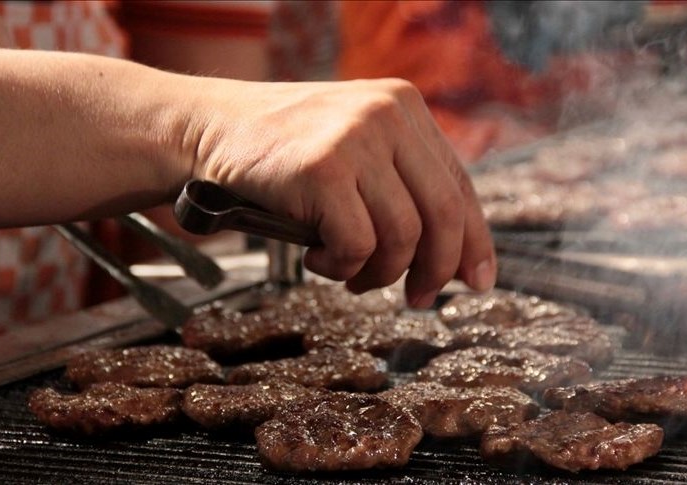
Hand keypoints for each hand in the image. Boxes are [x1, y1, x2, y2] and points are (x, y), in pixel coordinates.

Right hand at [189, 78, 496, 306]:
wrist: (210, 129)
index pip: (458, 184)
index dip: (474, 241)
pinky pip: (358, 244)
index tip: (476, 281)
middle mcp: (388, 115)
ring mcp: (355, 139)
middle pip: (443, 214)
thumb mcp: (355, 150)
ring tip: (349, 275)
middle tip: (419, 299)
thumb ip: (401, 185)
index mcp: (405, 107)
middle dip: (436, 269)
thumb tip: (452, 258)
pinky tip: (315, 259)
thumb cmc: (284, 153)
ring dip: (378, 273)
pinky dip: (341, 267)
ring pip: (402, 236)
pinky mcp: (323, 169)